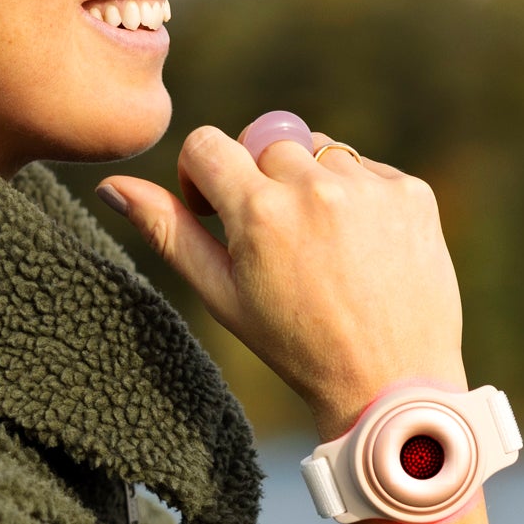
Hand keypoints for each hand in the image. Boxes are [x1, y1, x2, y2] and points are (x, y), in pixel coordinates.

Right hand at [101, 129, 464, 440]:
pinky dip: (359, 197)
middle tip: (277, 242)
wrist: (391, 381)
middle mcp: (316, 187)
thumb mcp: (222, 296)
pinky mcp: (412, 192)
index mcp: (259, 212)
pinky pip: (367, 168)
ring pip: (319, 148)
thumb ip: (168, 232)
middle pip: (265, 142)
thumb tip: (112, 185)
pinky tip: (362, 249)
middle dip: (261, 182)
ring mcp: (370, 186)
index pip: (207, 143)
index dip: (203, 176)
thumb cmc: (295, 345)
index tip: (216, 211)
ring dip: (311, 184)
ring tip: (323, 247)